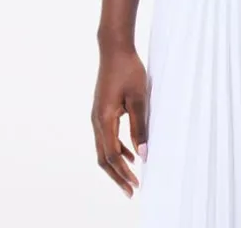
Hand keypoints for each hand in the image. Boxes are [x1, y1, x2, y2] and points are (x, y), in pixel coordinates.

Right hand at [91, 46, 148, 197]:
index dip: (124, 173)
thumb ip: (140, 126)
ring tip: (131, 178)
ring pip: (103, 149)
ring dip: (116, 165)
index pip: (112, 155)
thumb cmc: (128, 70)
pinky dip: (117, 149)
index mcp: (104, 119)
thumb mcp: (139, 98)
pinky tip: (130, 154)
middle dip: (117, 176)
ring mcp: (97, 116)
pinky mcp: (101, 111)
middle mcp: (96, 121)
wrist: (114, 49)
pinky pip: (106, 137)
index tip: (135, 185)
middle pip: (103, 158)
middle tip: (131, 191)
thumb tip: (143, 154)